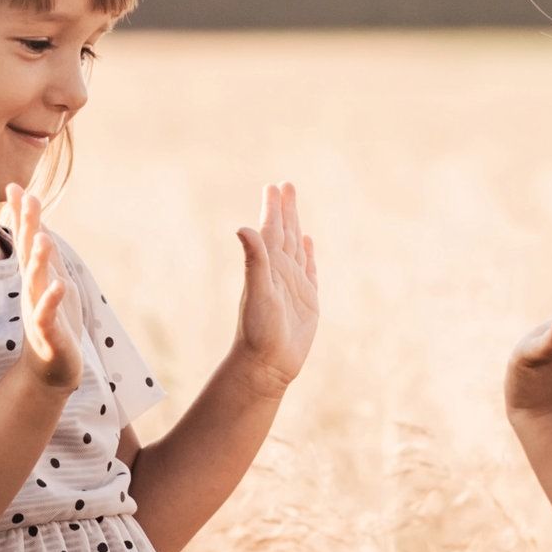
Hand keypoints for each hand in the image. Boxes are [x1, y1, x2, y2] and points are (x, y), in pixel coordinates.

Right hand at [7, 182, 84, 392]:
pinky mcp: (48, 332)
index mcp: (35, 275)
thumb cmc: (54, 321)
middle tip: (27, 198)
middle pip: (28, 253)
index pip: (26, 239)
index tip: (13, 186)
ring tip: (43, 237)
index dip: (20, 214)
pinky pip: (48, 313)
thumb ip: (46, 254)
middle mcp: (32, 288)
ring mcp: (38, 309)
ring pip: (36, 281)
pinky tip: (59, 285)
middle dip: (27, 227)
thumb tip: (38, 222)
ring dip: (39, 260)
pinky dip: (52, 299)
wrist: (51, 368)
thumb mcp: (52, 281)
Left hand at [232, 181, 317, 395]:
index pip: (271, 229)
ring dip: (295, 227)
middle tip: (286, 186)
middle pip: (284, 233)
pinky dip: (309, 254)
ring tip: (295, 209)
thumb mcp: (257, 292)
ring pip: (296, 248)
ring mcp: (293, 285)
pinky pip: (309, 270)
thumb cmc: (259, 331)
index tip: (274, 186)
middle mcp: (280, 271)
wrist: (266, 364)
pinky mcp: (306, 300)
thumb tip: (242, 227)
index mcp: (268, 266)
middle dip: (286, 210)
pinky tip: (307, 243)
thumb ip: (254, 260)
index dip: (273, 208)